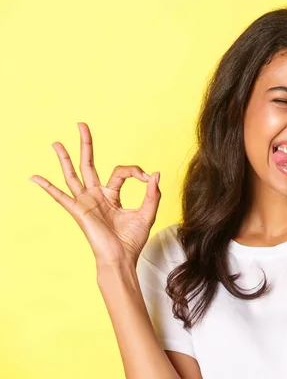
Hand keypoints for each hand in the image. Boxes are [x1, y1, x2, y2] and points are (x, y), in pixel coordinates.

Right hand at [29, 122, 160, 268]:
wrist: (122, 258)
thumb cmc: (132, 239)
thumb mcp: (147, 213)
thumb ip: (152, 194)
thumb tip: (156, 174)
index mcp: (112, 195)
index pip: (121, 172)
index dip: (136, 171)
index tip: (147, 178)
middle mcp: (96, 195)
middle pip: (88, 164)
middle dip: (86, 144)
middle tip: (82, 124)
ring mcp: (86, 202)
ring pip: (73, 175)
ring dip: (65, 158)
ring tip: (56, 143)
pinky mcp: (79, 211)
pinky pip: (60, 197)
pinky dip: (48, 187)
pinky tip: (35, 178)